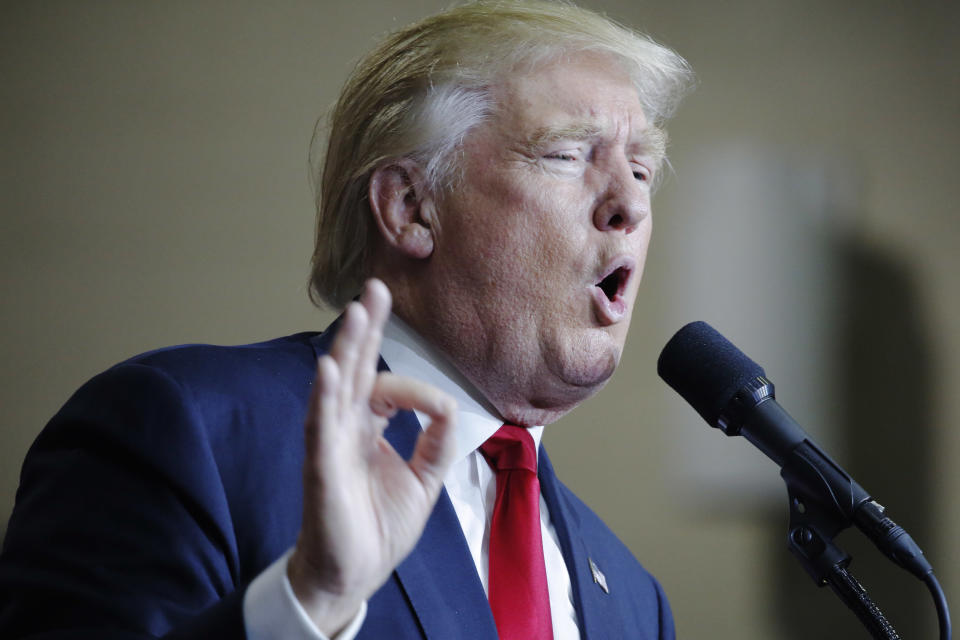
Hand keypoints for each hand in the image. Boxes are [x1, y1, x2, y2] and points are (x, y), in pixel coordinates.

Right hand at [287, 279, 457, 634]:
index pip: (385, 386)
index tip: (441, 409)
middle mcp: (345, 428)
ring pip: (336, 387)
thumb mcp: (425, 479)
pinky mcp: (321, 469)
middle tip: (376, 287)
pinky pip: (321, 428)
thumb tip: (450, 405)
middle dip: (366, 328)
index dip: (416, 386)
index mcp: (367, 428)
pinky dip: (324, 398)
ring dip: (346, 349)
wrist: (355, 573)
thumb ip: (438, 441)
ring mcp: (330, 445)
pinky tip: (328, 368)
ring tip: (356, 311)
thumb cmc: (379, 525)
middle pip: (355, 368)